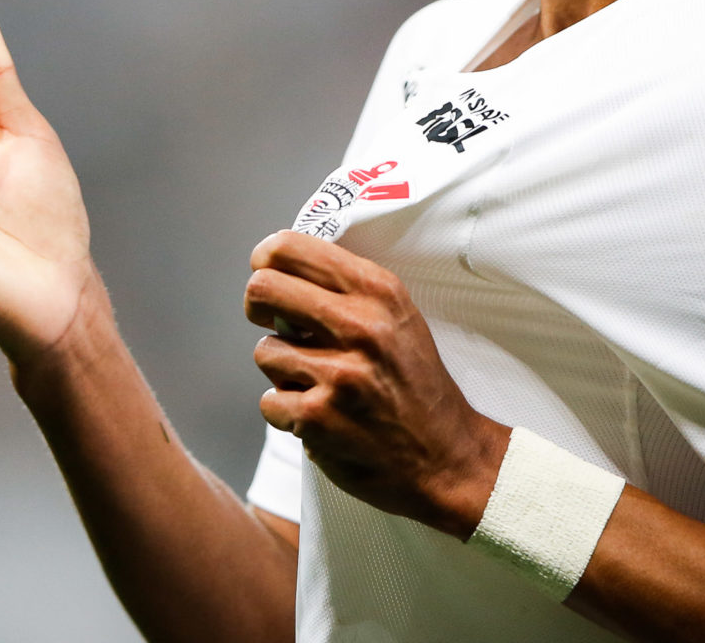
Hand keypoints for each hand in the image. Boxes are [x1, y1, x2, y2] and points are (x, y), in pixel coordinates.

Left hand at [245, 231, 508, 538]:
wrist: (447, 457)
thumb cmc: (415, 383)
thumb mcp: (398, 317)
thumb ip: (346, 289)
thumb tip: (277, 266)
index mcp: (378, 291)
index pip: (291, 248)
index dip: (265, 260)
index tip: (266, 275)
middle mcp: (360, 325)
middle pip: (262, 289)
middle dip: (257, 306)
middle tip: (269, 320)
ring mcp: (338, 373)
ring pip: (264, 351)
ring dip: (282, 370)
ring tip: (317, 383)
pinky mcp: (317, 417)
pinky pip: (269, 401)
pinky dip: (287, 412)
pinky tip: (319, 416)